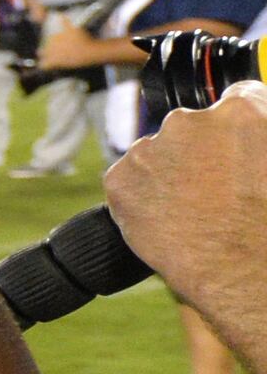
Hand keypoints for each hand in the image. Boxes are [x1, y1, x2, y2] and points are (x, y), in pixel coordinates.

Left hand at [106, 84, 266, 310]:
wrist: (251, 274)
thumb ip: (262, 136)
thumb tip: (252, 145)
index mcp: (243, 109)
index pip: (236, 99)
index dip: (238, 131)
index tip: (237, 151)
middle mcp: (191, 120)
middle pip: (191, 128)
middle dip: (201, 153)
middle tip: (218, 191)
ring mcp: (151, 149)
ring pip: (156, 154)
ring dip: (169, 175)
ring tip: (195, 212)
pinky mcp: (120, 180)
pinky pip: (128, 181)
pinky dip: (142, 198)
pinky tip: (169, 222)